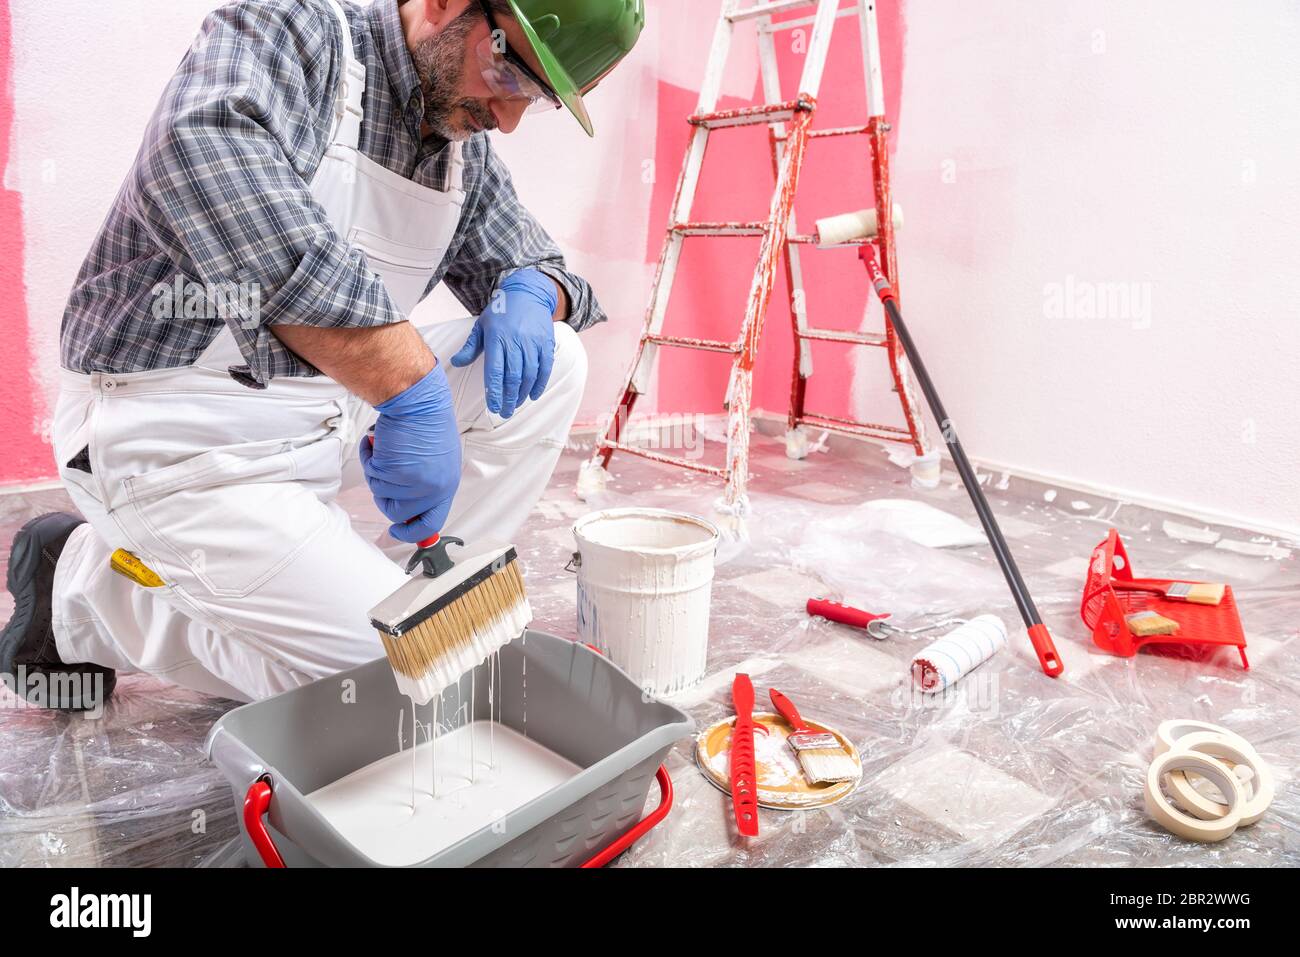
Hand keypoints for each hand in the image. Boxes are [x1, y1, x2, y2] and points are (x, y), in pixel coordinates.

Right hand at [358, 363, 461, 543]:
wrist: (418, 400)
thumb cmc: (426, 423)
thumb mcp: (436, 461)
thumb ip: (425, 485)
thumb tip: (408, 509)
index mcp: (446, 486)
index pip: (431, 523)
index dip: (411, 533)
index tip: (397, 531)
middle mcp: (433, 488)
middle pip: (398, 513)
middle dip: (384, 497)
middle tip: (382, 475)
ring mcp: (414, 483)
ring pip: (381, 493)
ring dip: (376, 472)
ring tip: (385, 450)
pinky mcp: (395, 472)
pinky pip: (372, 474)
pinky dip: (369, 458)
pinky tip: (378, 442)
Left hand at [450, 268, 557, 417]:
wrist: (527, 293)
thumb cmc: (501, 312)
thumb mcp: (481, 326)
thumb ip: (470, 347)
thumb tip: (456, 363)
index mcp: (497, 338)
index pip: (495, 371)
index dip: (494, 391)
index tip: (492, 407)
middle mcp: (515, 341)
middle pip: (513, 377)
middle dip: (508, 398)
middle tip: (504, 412)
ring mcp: (532, 342)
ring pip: (529, 375)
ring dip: (522, 393)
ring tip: (515, 404)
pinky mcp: (546, 343)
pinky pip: (545, 368)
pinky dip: (540, 384)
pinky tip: (533, 395)